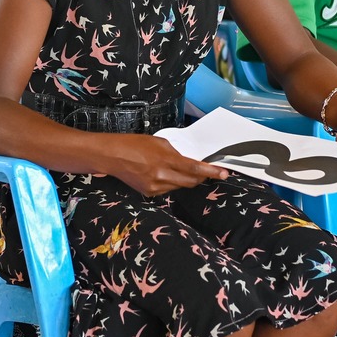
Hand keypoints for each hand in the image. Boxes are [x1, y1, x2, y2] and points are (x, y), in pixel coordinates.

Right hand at [101, 134, 227, 195]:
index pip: (195, 168)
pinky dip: (171, 183)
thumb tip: (189, 160)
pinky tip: (161, 174)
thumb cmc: (134, 144)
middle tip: (205, 171)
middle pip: (191, 181)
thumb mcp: (159, 142)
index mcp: (166, 159)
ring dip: (184, 179)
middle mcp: (162, 176)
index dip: (212, 172)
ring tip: (172, 168)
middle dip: (200, 177)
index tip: (224, 173)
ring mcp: (156, 187)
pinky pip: (168, 190)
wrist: (112, 156)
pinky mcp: (150, 193)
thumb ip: (176, 153)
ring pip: (180, 186)